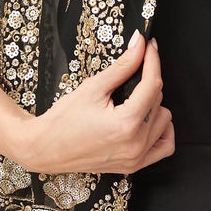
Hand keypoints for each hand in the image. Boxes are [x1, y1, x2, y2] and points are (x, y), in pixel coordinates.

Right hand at [26, 31, 174, 175]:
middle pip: (159, 101)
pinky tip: (148, 120)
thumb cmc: (63, 121)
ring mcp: (136, 158)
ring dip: (154, 107)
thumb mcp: (93, 88)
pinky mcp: (135, 165)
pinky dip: (162, 131)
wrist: (46, 148)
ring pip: (165, 121)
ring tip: (132, 102)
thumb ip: (122, 67)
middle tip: (128, 78)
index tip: (149, 47)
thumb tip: (139, 46)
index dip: (152, 61)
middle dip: (147, 84)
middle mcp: (135, 144)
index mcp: (125, 124)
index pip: (152, 85)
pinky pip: (165, 146)